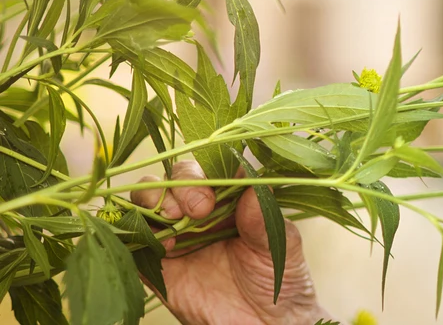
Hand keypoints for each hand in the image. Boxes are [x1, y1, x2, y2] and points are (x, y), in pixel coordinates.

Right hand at [130, 160, 332, 324]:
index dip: (207, 171)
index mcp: (232, 197)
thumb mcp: (280, 246)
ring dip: (153, 201)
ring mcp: (176, 234)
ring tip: (173, 222)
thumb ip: (263, 218)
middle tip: (197, 211)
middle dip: (180, 185)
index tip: (213, 194)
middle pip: (175, 176)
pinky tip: (161, 246)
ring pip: (147, 198)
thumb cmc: (279, 279)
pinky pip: (132, 239)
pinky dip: (135, 233)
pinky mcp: (156, 263)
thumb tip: (250, 188)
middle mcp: (200, 209)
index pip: (212, 165)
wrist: (264, 324)